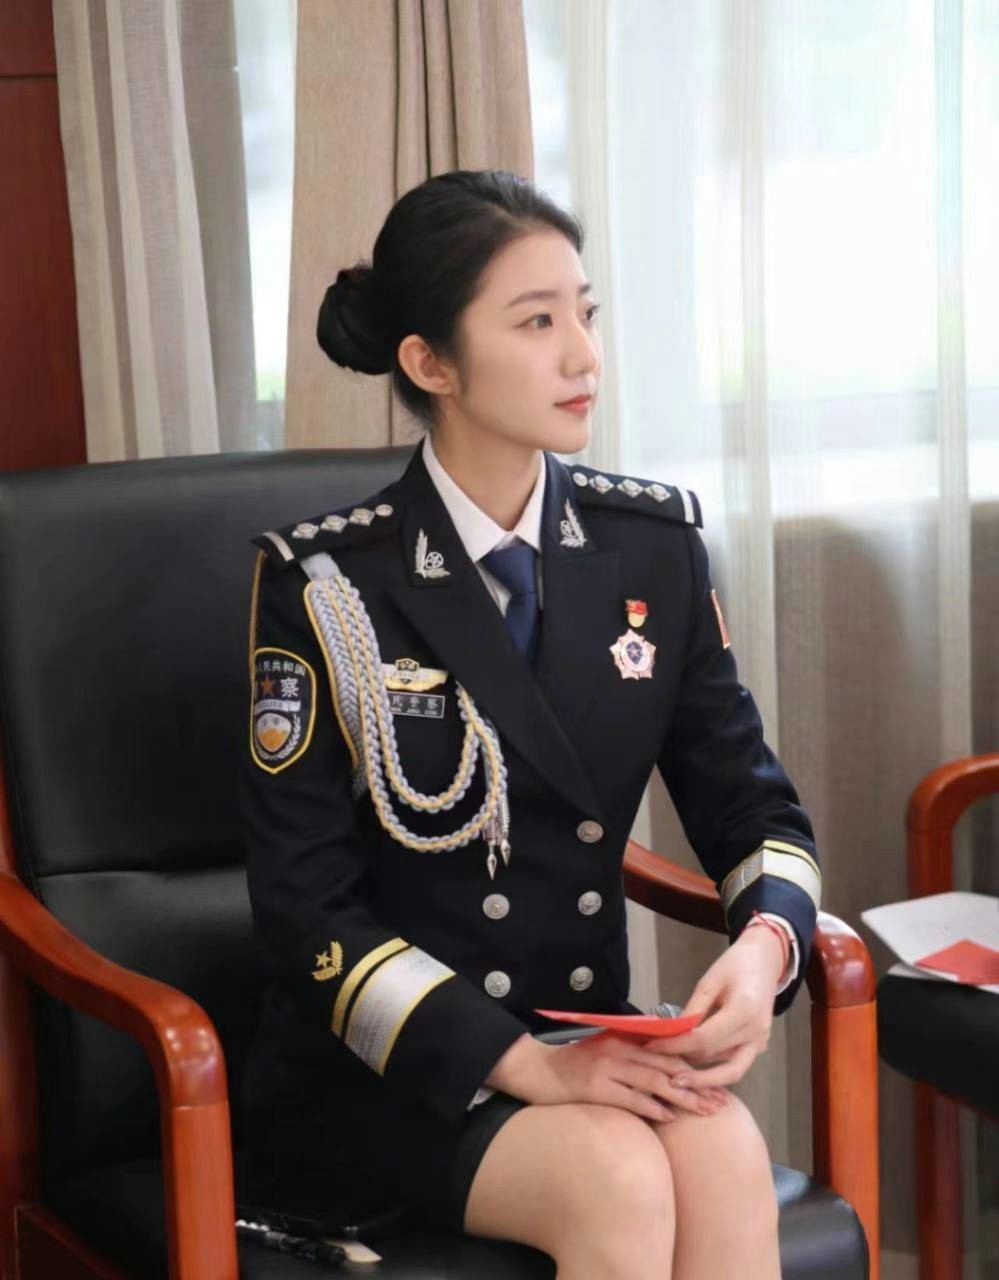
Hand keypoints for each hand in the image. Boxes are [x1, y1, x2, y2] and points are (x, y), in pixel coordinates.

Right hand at [487, 1031, 729, 1121]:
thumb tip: (661, 1067)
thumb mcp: (602, 1050)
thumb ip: (629, 1054)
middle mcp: (619, 1050)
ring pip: (654, 1082)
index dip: (693, 1066)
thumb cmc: (570, 1064)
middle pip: (667, 1067)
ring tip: (705, 1110)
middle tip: (721, 1102)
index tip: (716, 1081)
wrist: (534, 1068)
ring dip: (683, 1097)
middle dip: (697, 1085)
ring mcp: (607, 1068)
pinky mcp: (596, 1087)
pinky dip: (652, 1107)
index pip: (666, 1051)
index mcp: (623, 1039)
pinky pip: (630, 1098)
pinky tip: (670, 1117)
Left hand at [641, 924, 785, 1089]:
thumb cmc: (736, 965)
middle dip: (683, 1062)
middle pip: (712, 1057)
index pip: (703, 1039)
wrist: (765, 961)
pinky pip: (735, 1065)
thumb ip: (693, 1010)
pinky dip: (715, 1070)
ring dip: (700, 1074)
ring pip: (726, 1070)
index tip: (652, 1046)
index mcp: (743, 1010)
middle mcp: (755, 1032)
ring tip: (672, 1073)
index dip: (675, 1045)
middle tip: (657, 1063)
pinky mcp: (759, 1046)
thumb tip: (671, 1033)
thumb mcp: (709, 981)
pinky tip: (694, 1070)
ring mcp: (760, 1042)